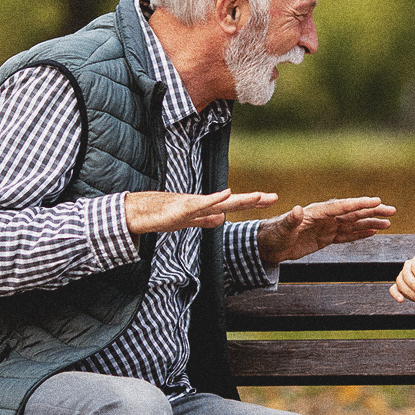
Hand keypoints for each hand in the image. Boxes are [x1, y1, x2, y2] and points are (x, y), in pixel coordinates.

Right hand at [124, 188, 277, 235]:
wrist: (140, 213)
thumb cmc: (162, 215)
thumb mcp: (189, 221)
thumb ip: (204, 220)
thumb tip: (222, 219)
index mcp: (206, 209)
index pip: (234, 205)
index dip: (253, 203)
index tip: (272, 199)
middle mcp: (203, 204)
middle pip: (234, 202)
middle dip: (254, 200)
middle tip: (275, 197)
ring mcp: (193, 206)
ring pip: (221, 203)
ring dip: (240, 200)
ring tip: (258, 197)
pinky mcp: (182, 209)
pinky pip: (202, 204)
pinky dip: (215, 199)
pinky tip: (227, 193)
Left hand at [257, 196, 396, 264]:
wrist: (268, 245)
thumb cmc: (273, 234)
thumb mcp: (282, 228)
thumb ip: (291, 220)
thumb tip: (296, 209)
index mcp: (317, 212)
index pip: (343, 206)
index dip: (360, 204)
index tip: (376, 202)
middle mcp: (325, 217)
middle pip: (353, 213)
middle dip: (372, 211)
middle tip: (391, 210)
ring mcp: (327, 227)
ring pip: (353, 224)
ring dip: (370, 223)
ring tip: (388, 222)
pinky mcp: (326, 238)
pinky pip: (346, 235)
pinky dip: (360, 234)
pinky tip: (372, 231)